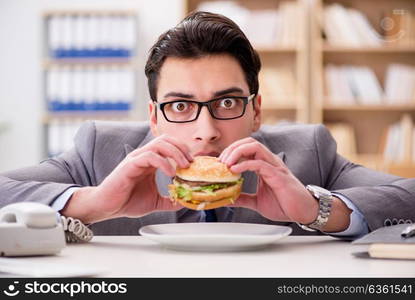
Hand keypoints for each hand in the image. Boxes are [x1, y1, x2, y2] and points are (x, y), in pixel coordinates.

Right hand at [61, 134, 192, 222]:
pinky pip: (149, 156)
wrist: (107, 207)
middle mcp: (143, 156)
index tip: (193, 163)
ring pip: (159, 144)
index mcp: (150, 161)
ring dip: (175, 153)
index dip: (183, 150)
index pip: (169, 145)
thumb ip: (169, 200)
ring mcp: (136, 159)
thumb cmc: (127, 201)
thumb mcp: (155, 201)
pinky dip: (163, 162)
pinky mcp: (129, 165)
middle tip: (190, 163)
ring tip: (183, 166)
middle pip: (166, 140)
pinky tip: (170, 173)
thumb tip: (185, 202)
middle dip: (181, 148)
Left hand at [219, 137, 318, 223]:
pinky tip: (235, 170)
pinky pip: (260, 163)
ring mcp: (274, 166)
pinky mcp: (278, 175)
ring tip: (225, 163)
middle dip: (231, 148)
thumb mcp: (257, 202)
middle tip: (220, 161)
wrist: (303, 212)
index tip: (219, 163)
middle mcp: (269, 161)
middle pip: (249, 142)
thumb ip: (243, 197)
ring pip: (254, 147)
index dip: (231, 151)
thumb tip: (227, 198)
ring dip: (237, 152)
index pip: (246, 148)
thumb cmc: (285, 204)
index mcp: (264, 165)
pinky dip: (245, 164)